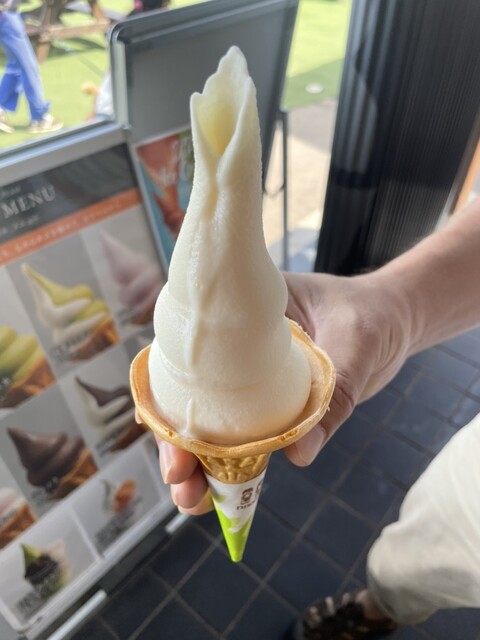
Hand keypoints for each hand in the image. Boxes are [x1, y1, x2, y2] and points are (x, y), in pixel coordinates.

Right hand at [155, 270, 410, 514]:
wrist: (394, 321)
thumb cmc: (372, 313)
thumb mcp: (355, 344)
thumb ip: (332, 396)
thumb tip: (299, 455)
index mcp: (241, 314)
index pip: (192, 354)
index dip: (170, 396)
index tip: (173, 435)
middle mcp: (235, 347)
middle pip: (193, 396)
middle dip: (181, 443)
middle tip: (181, 484)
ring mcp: (250, 378)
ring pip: (215, 421)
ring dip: (201, 462)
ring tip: (194, 502)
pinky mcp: (270, 403)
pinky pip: (246, 434)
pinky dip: (234, 464)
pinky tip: (225, 493)